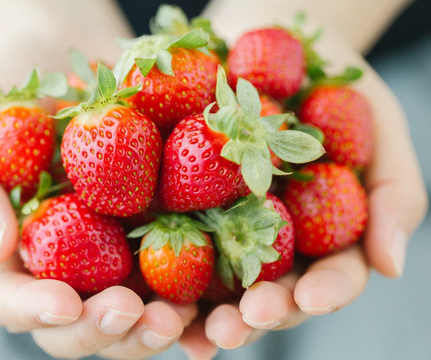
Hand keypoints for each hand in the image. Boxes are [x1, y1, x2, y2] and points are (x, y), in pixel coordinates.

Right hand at [0, 56, 197, 358]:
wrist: (68, 54)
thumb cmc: (7, 90)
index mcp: (8, 253)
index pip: (10, 301)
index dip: (33, 311)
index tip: (65, 304)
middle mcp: (62, 263)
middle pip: (76, 323)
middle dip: (104, 330)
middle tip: (133, 314)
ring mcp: (112, 250)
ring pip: (130, 313)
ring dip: (154, 327)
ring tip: (179, 315)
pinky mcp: (157, 228)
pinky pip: (177, 266)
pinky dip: (195, 288)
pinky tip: (215, 295)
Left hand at [178, 2, 427, 357]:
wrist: (272, 39)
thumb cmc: (335, 84)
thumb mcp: (380, 127)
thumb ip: (394, 194)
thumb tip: (392, 266)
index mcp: (324, 232)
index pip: (332, 276)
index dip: (323, 292)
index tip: (307, 298)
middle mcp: (275, 238)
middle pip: (270, 291)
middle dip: (256, 315)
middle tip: (237, 326)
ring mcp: (227, 223)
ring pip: (219, 281)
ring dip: (205, 311)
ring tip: (195, 329)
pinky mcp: (183, 202)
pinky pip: (170, 236)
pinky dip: (160, 266)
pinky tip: (147, 292)